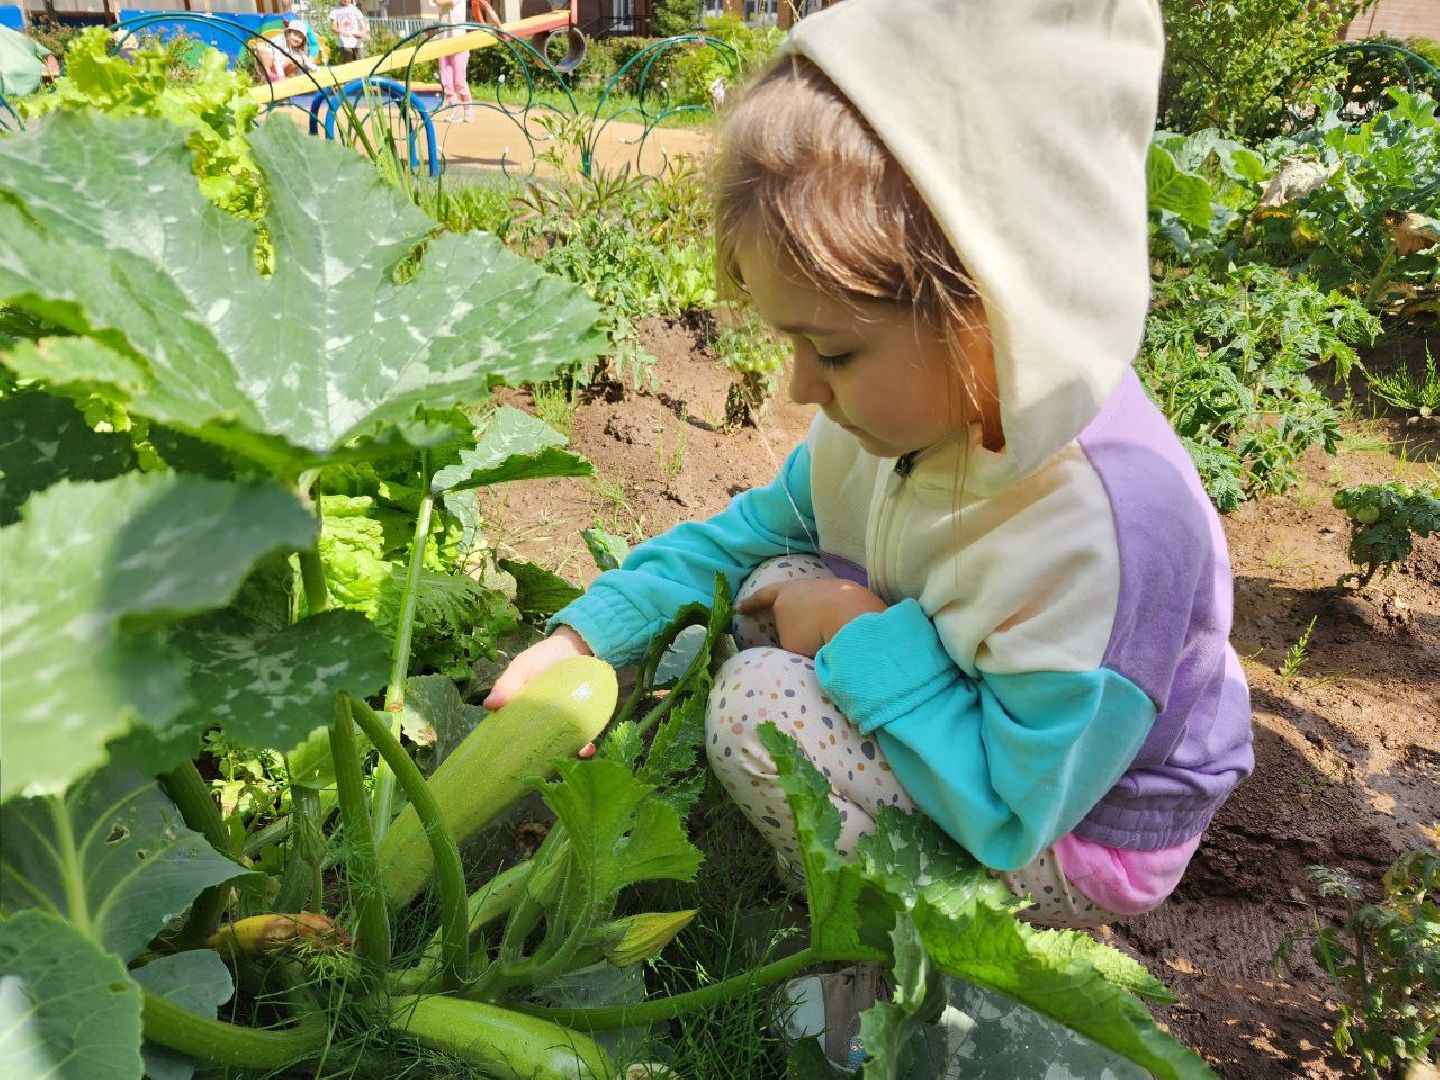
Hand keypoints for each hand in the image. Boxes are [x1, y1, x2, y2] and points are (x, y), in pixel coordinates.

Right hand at [483, 626, 597, 756]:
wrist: (576, 645)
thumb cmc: (544, 657)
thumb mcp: (522, 666)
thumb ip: (507, 683)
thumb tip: (489, 706)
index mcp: (522, 714)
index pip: (512, 737)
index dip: (512, 751)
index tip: (513, 764)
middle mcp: (542, 723)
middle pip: (539, 747)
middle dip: (542, 759)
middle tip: (546, 765)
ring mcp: (563, 724)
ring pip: (561, 746)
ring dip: (567, 755)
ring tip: (573, 756)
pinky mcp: (581, 721)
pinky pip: (582, 738)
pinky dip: (585, 746)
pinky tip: (589, 748)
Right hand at [735, 578, 886, 658]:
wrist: (851, 618)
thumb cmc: (810, 631)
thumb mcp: (788, 641)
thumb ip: (787, 635)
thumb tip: (798, 636)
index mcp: (784, 593)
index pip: (763, 596)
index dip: (750, 604)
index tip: (739, 608)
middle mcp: (807, 585)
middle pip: (793, 596)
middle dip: (788, 608)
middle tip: (784, 621)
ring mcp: (831, 587)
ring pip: (817, 602)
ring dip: (815, 616)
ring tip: (817, 633)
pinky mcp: (852, 595)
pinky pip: (836, 609)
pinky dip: (834, 619)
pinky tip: (837, 629)